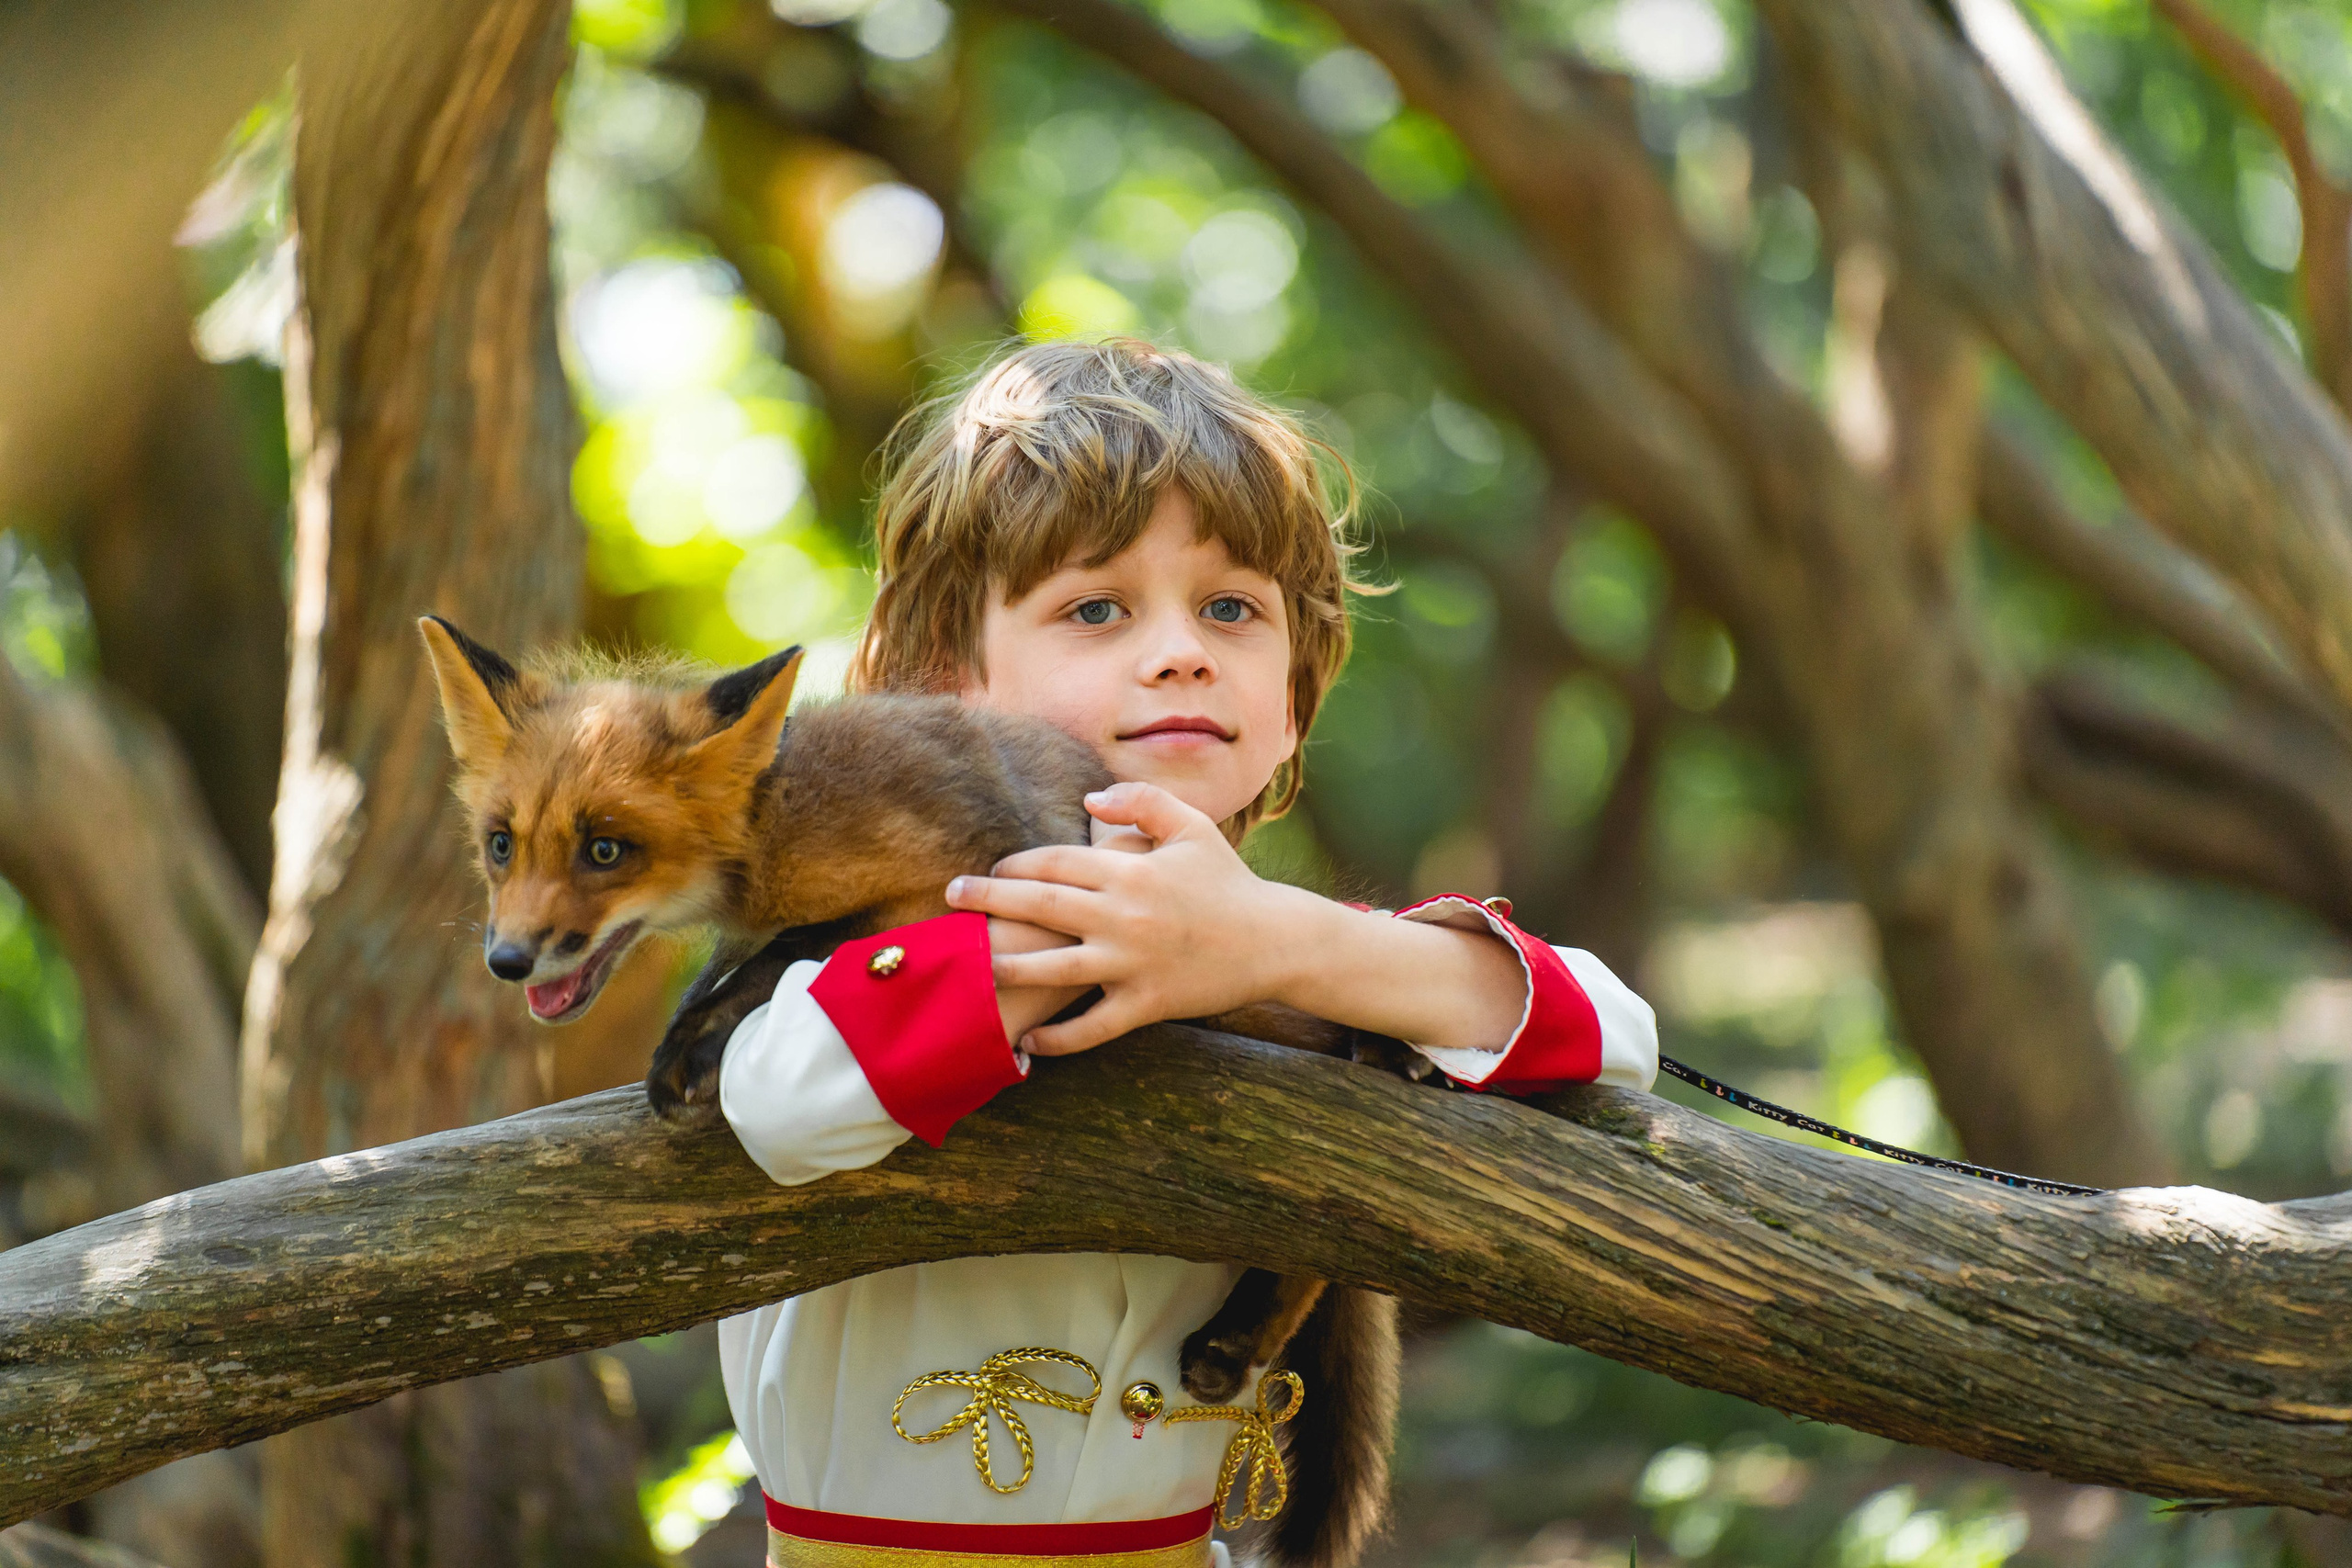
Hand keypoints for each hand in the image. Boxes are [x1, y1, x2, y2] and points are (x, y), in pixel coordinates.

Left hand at [944, 781, 1314, 1053]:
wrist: (1274, 940)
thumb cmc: (1227, 880)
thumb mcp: (1191, 826)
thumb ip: (1140, 801)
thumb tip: (1089, 800)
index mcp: (1131, 871)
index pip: (1055, 863)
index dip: (1014, 866)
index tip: (986, 872)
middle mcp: (1125, 916)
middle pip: (1041, 907)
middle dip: (989, 901)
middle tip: (951, 899)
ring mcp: (1133, 964)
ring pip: (1055, 969)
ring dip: (1008, 968)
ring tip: (974, 966)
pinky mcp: (1146, 1005)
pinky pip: (1092, 1027)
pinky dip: (1058, 1038)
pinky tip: (1029, 1040)